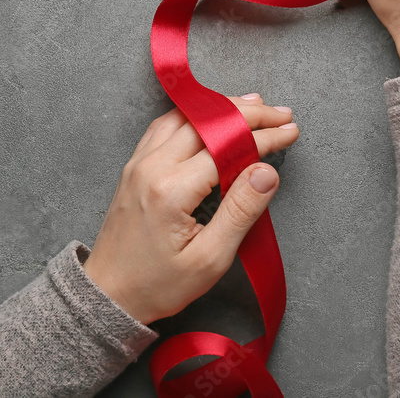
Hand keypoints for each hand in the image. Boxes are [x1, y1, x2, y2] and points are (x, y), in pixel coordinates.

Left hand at [82, 93, 297, 324]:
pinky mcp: (135, 165)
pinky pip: (165, 125)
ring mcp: (139, 163)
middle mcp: (152, 166)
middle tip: (281, 114)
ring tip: (255, 106)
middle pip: (207, 121)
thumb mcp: (209, 259)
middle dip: (249, 113)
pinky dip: (195, 114)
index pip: (228, 146)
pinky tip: (212, 115)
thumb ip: (241, 211)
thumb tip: (267, 172)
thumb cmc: (158, 284)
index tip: (291, 131)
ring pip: (185, 116)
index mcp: (171, 190)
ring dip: (222, 108)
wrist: (108, 294)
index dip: (265, 136)